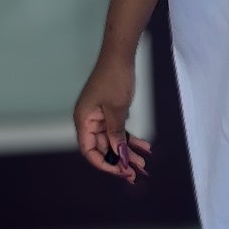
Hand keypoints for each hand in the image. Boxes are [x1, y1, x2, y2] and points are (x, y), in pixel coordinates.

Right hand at [73, 59, 150, 184]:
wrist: (120, 55)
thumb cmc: (114, 78)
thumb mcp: (116, 110)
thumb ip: (115, 133)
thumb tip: (117, 154)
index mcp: (84, 121)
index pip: (89, 150)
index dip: (103, 163)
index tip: (119, 170)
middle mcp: (89, 121)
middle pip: (102, 147)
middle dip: (119, 160)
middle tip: (135, 173)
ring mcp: (100, 116)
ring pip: (113, 140)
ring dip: (127, 151)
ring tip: (143, 163)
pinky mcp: (111, 112)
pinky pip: (119, 130)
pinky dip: (129, 138)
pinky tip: (144, 146)